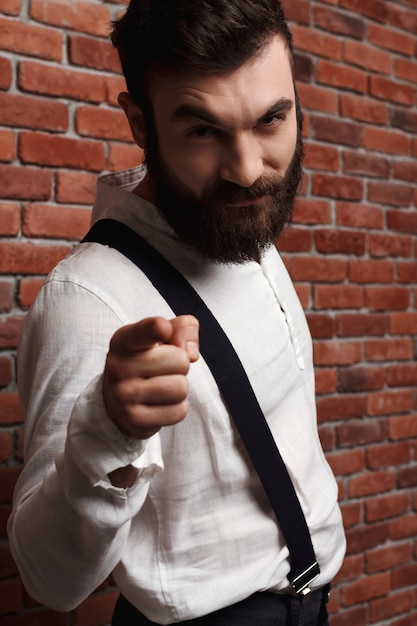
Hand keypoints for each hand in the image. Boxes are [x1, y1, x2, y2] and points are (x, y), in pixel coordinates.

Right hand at [103, 316, 198, 439]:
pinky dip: (176, 408)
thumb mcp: (162, 336)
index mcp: (124, 340)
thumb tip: (191, 354)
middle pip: (180, 361)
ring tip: (161, 386)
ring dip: (179, 388)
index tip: (163, 328)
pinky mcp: (134, 419)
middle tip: (162, 370)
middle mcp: (119, 366)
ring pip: (181, 388)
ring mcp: (124, 395)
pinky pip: (179, 412)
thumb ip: (183, 328)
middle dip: (180, 366)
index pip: (143, 332)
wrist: (117, 401)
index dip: (156, 329)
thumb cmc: (148, 360)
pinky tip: (158, 404)